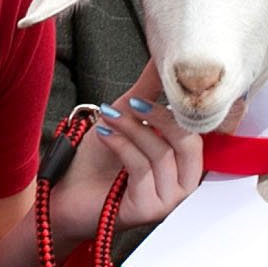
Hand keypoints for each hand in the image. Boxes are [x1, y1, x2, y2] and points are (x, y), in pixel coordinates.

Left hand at [50, 61, 205, 241]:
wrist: (66, 194)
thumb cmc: (97, 160)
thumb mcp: (125, 117)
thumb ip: (148, 91)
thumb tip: (162, 56)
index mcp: (186, 161)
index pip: (201, 130)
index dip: (185, 106)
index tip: (164, 82)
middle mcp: (185, 182)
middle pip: (189, 142)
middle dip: (159, 117)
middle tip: (131, 103)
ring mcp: (170, 199)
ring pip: (162, 154)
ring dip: (132, 129)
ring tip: (108, 117)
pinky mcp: (150, 210)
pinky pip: (142, 168)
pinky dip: (121, 145)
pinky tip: (103, 134)